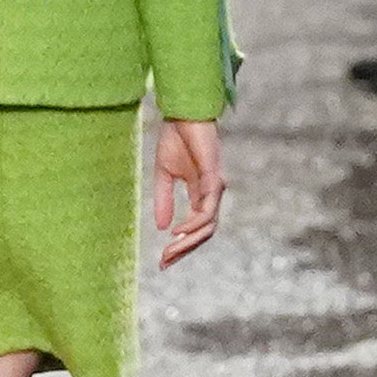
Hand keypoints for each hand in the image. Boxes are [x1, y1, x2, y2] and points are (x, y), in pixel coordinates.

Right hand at [150, 118, 224, 265]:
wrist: (182, 114)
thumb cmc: (175, 139)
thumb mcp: (164, 174)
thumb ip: (164, 200)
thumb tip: (162, 228)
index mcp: (200, 194)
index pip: (195, 228)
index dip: (181, 245)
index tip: (162, 260)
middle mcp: (211, 194)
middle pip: (204, 233)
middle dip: (184, 250)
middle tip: (164, 262)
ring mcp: (214, 187)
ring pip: (208, 226)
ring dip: (188, 241)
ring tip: (170, 250)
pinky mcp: (214, 178)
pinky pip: (207, 209)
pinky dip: (194, 223)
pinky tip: (179, 230)